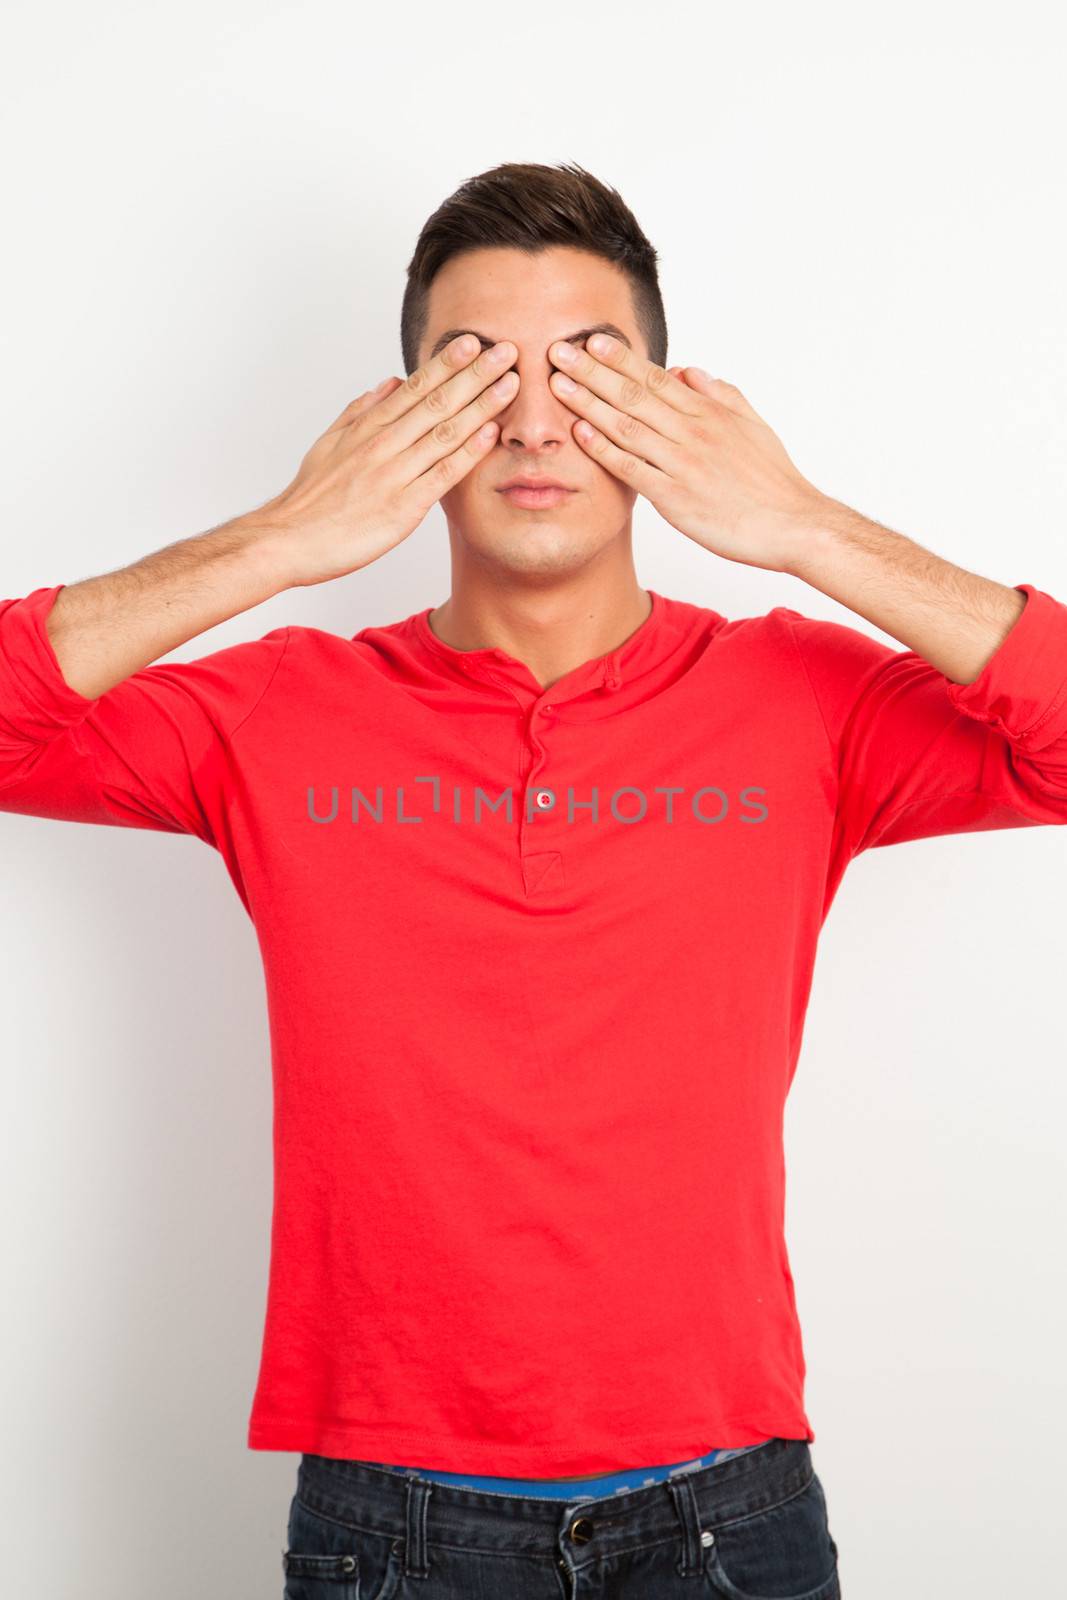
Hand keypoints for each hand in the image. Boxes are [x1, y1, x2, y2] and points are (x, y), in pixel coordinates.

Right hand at [255, 336, 519, 585]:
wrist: (288, 540)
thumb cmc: (310, 498)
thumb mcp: (330, 443)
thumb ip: (360, 412)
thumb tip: (387, 382)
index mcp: (367, 428)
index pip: (414, 387)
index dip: (446, 363)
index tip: (474, 343)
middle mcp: (383, 444)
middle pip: (437, 401)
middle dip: (475, 374)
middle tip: (508, 351)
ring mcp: (394, 473)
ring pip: (445, 432)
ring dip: (482, 405)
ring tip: (511, 384)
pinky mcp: (402, 507)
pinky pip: (442, 474)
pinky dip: (467, 452)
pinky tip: (490, 434)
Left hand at [545, 335, 829, 572]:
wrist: (793, 524)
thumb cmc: (774, 480)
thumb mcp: (752, 426)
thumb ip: (720, 395)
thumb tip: (691, 371)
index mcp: (709, 412)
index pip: (656, 378)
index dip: (620, 358)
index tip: (591, 340)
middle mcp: (692, 431)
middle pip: (633, 393)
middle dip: (592, 370)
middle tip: (557, 351)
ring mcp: (682, 463)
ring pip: (626, 425)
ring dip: (588, 403)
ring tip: (557, 385)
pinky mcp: (675, 497)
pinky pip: (632, 468)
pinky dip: (604, 449)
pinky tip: (579, 434)